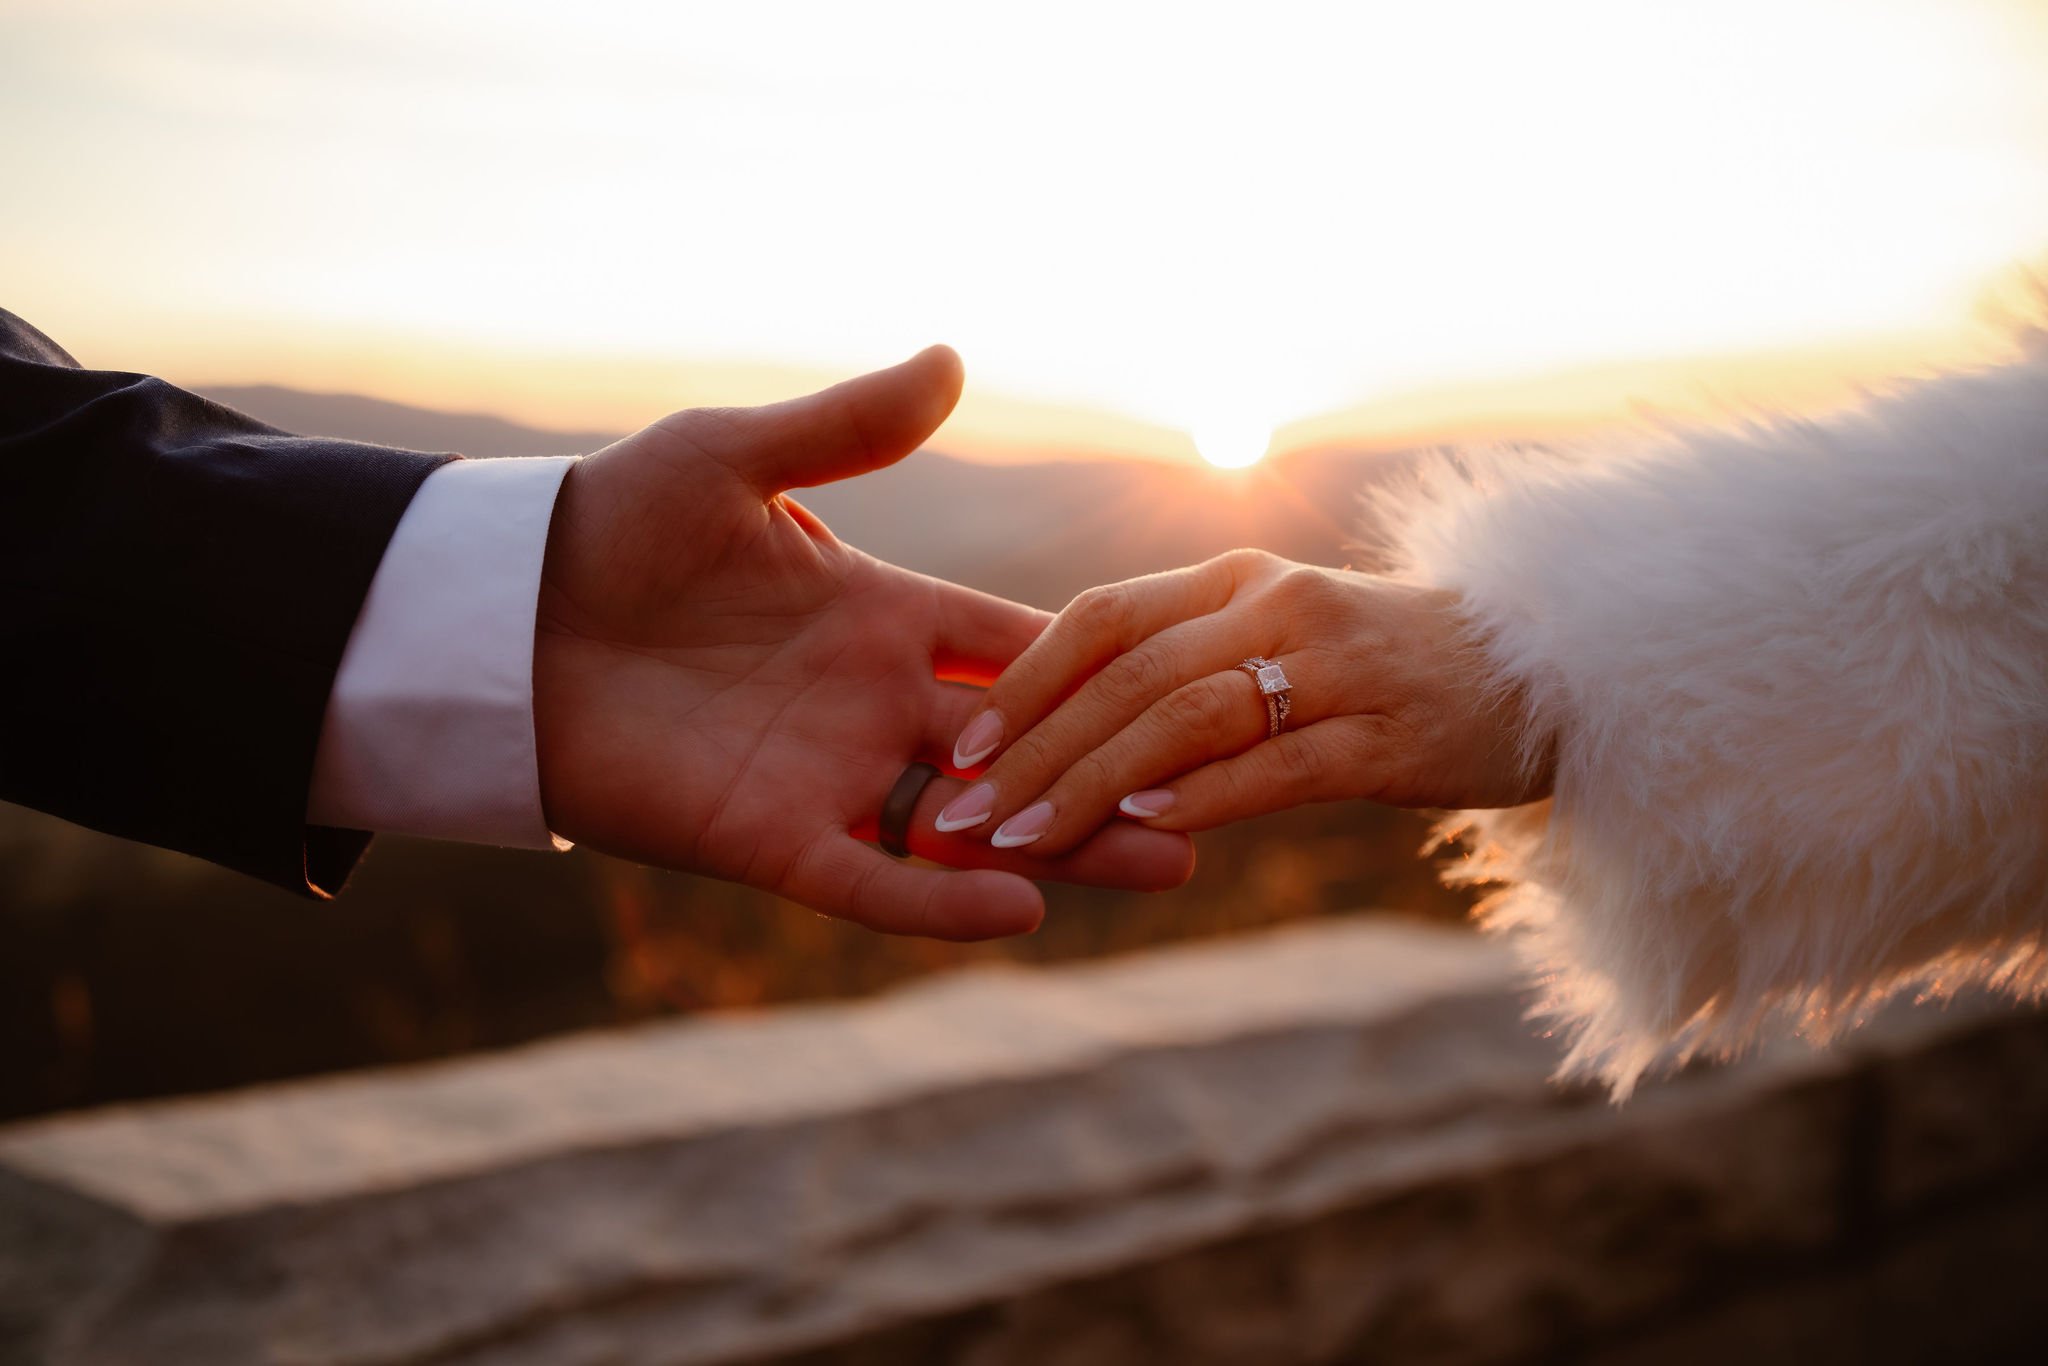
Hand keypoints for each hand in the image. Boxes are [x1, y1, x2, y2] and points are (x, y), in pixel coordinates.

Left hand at [531, 347, 1193, 938]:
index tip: (1198, 673)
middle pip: (1024, 747)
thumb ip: (847, 428)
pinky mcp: (767, 837)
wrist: (503, 617)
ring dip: (1064, 846)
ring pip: (971, 827)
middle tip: (1216, 796)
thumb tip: (955, 356)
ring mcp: (828, 776)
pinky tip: (1024, 909)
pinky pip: (872, 879)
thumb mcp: (735, 460)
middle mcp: (873, 704)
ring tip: (1167, 860)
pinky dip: (942, 901)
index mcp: (882, 616)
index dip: (1100, 665)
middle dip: (1115, 770)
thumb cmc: (612, 526)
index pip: (1018, 647)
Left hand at [929, 549, 1552, 855]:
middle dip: (1034, 749)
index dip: (1024, 680)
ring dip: (1093, 781)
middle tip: (964, 814)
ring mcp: (1335, 668)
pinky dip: (1204, 795)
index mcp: (1236, 578)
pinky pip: (1276, 763)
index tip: (961, 745)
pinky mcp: (1386, 736)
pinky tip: (1144, 826)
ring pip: (1185, 719)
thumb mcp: (1277, 631)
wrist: (1545, 670)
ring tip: (1025, 836)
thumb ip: (1184, 657)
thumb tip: (1067, 722)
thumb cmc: (1381, 663)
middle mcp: (1278, 606)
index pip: (1102, 616)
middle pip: (1127, 675)